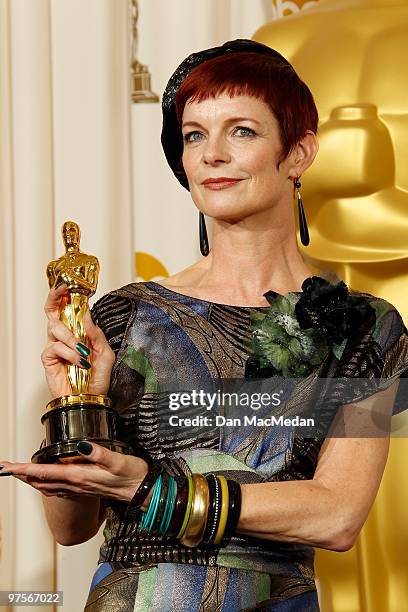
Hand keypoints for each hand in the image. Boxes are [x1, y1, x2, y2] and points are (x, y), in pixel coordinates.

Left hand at [0, 442, 148, 502]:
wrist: (144, 492)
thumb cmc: (133, 476)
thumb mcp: (118, 460)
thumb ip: (99, 453)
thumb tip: (81, 445)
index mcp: (80, 476)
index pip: (44, 472)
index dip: (24, 468)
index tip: (7, 466)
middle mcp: (76, 484)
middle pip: (40, 480)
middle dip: (21, 474)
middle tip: (4, 468)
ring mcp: (80, 488)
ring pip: (47, 485)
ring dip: (30, 479)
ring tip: (18, 473)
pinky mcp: (85, 488)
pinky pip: (58, 488)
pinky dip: (45, 483)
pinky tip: (46, 481)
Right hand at [41, 284, 114, 397]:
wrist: (91, 398)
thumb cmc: (98, 379)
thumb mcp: (106, 352)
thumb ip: (97, 334)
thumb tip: (87, 316)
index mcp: (79, 332)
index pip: (67, 310)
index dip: (64, 296)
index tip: (67, 285)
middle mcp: (65, 337)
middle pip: (52, 312)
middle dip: (54, 298)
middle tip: (61, 290)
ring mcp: (56, 347)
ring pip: (56, 329)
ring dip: (72, 339)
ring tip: (84, 352)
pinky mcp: (48, 359)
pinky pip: (55, 347)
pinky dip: (70, 353)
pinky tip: (79, 362)